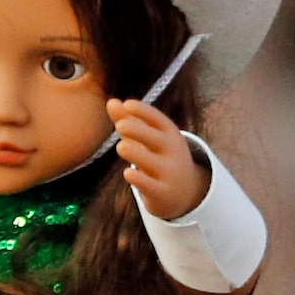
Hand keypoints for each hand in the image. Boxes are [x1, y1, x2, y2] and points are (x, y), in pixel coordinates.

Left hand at [111, 97, 206, 220]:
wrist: (184, 192)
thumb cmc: (159, 158)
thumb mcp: (148, 139)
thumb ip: (128, 121)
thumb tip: (110, 101)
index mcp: (170, 135)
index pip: (158, 120)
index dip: (144, 112)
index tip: (128, 105)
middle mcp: (173, 152)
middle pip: (156, 139)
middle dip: (139, 131)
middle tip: (120, 125)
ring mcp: (170, 173)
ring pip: (152, 162)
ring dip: (137, 154)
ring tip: (121, 147)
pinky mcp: (163, 193)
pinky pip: (150, 186)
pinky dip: (139, 180)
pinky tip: (127, 173)